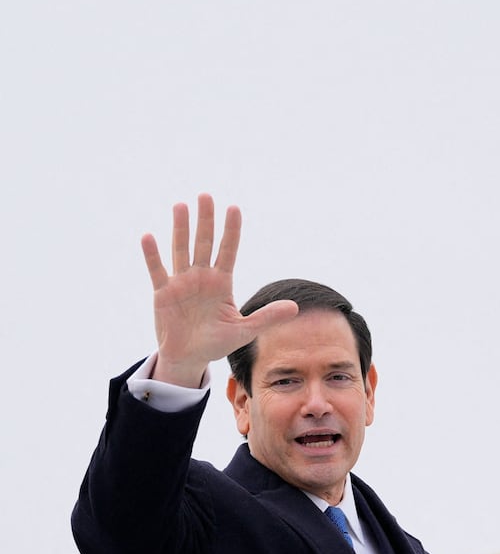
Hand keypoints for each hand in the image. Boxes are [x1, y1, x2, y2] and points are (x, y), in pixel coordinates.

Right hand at [141, 194, 296, 386]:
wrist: (189, 357)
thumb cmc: (216, 342)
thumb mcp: (245, 331)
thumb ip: (267, 317)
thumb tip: (295, 308)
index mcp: (222, 283)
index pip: (228, 251)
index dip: (231, 231)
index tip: (234, 208)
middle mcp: (202, 277)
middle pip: (204, 243)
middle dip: (205, 220)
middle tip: (206, 195)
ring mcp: (181, 282)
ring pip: (181, 250)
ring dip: (180, 229)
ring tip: (181, 206)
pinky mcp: (163, 293)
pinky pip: (157, 271)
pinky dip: (152, 255)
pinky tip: (148, 237)